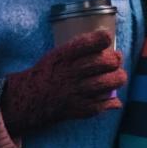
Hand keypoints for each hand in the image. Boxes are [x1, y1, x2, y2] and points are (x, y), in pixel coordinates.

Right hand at [0, 30, 125, 136]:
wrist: (28, 98)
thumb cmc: (47, 72)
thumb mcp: (58, 53)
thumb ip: (80, 48)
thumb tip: (107, 42)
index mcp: (64, 56)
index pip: (88, 43)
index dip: (102, 38)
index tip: (106, 38)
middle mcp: (71, 73)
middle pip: (105, 62)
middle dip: (115, 59)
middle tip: (115, 59)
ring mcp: (75, 92)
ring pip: (108, 83)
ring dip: (118, 78)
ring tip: (117, 76)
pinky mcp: (78, 109)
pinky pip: (102, 104)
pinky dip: (111, 101)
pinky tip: (111, 96)